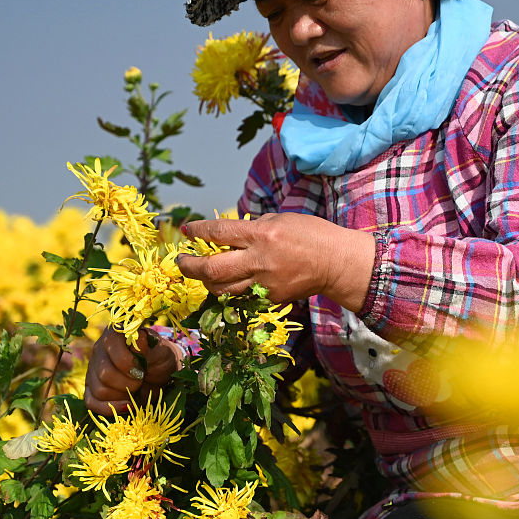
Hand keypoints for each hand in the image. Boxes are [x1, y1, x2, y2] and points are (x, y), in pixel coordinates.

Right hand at [83, 327, 182, 416]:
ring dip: (122, 396)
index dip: (127, 362)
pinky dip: (111, 408)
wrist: (160, 374)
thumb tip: (140, 338)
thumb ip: (149, 346)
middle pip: (104, 373)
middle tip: (141, 381)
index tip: (142, 370)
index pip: (110, 345)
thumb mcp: (160, 351)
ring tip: (135, 391)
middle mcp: (99, 350)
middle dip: (128, 383)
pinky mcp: (91, 389)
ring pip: (99, 390)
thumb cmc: (159, 358)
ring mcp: (92, 370)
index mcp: (114, 334)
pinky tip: (127, 405)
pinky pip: (92, 403)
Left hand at [176, 212, 375, 309]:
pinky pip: (242, 296)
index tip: (186, 230)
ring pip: (222, 289)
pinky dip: (230, 289)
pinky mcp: (270, 299)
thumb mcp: (280, 219)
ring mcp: (264, 284)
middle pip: (212, 269)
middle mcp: (259, 261)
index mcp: (262, 235)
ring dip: (206, 282)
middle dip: (190, 266)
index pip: (219, 233)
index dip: (197, 231)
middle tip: (182, 261)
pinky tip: (228, 282)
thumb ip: (253, 227)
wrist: (336, 263)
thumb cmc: (311, 234)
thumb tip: (228, 234)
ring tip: (202, 273)